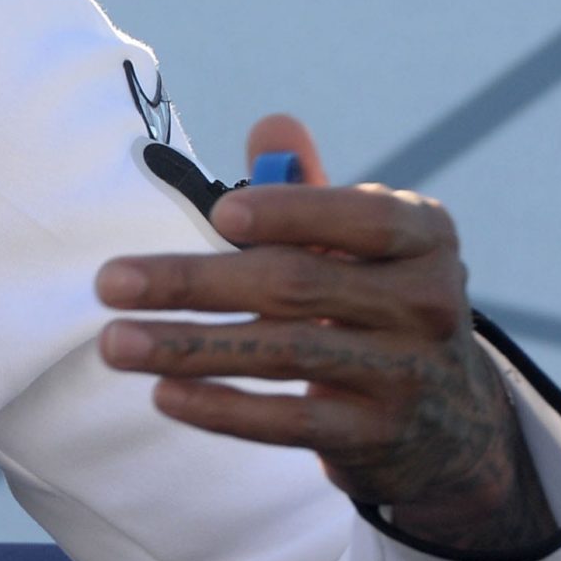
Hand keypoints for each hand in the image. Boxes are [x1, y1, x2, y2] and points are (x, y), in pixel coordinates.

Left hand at [95, 115, 556, 554]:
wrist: (451, 419)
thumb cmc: (376, 300)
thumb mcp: (360, 242)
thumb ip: (309, 188)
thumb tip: (272, 125)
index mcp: (423, 237)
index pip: (361, 218)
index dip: (292, 213)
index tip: (220, 213)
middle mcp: (428, 303)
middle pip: (297, 285)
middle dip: (194, 281)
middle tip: (109, 282)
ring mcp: (407, 374)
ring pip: (284, 353)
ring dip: (188, 347)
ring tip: (113, 343)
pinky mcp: (376, 434)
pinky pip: (290, 421)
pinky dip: (223, 409)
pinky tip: (163, 394)